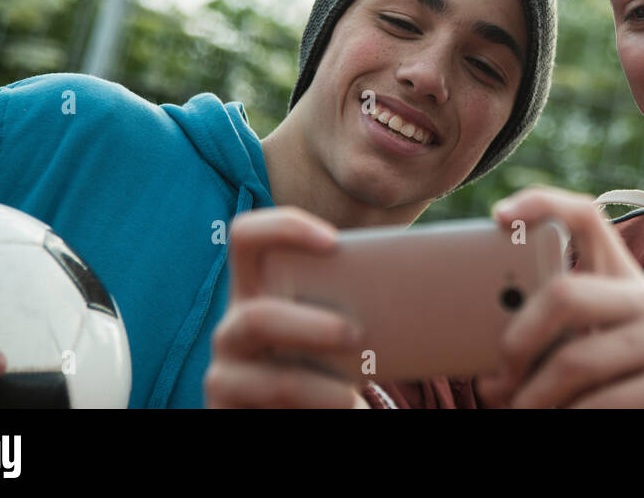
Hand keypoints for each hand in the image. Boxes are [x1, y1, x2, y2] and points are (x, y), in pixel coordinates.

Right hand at [205, 206, 370, 407]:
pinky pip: (274, 414)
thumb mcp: (325, 321)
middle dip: (311, 328)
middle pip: (258, 318)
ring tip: (354, 397)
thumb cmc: (322, 354)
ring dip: (322, 390)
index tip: (334, 242)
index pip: (246, 237)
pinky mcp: (229, 413)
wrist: (299, 406)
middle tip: (358, 335)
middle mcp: (232, 328)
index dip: (283, 229)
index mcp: (253, 288)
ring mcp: (226, 376)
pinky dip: (316, 413)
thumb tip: (417, 280)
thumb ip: (345, 297)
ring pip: (275, 383)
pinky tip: (348, 409)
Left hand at [476, 187, 643, 407]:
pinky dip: (566, 419)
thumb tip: (491, 378)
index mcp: (623, 279)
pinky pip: (600, 403)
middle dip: (516, 341)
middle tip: (497, 381)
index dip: (541, 204)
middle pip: (563, 294)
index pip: (585, 216)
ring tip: (518, 414)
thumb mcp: (604, 349)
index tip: (499, 215)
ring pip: (574, 360)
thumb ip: (558, 344)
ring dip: (532, 399)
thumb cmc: (641, 382)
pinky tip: (560, 423)